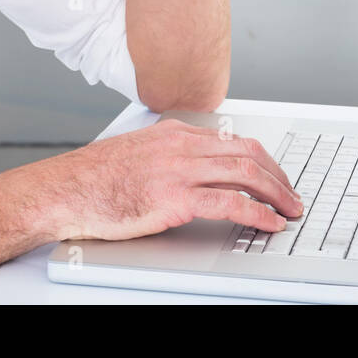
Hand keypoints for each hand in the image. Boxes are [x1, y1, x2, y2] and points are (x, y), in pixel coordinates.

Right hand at [46, 118, 304, 241]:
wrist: (65, 190)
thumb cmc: (93, 178)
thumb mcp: (137, 152)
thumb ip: (168, 155)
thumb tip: (193, 169)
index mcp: (174, 133)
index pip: (234, 140)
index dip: (262, 159)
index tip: (275, 175)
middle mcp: (182, 146)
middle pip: (248, 153)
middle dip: (279, 175)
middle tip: (293, 195)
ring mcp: (180, 170)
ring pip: (246, 174)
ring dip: (277, 194)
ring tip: (290, 210)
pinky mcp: (175, 198)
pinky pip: (230, 203)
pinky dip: (258, 213)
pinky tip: (268, 223)